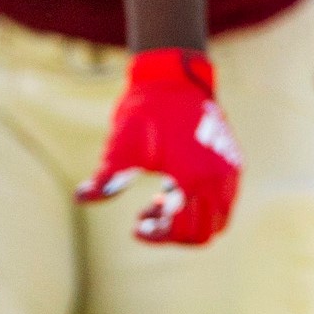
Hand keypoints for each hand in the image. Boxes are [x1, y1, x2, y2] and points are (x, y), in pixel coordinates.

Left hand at [78, 48, 241, 244]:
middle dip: (171, 233)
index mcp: (193, 175)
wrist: (175, 78)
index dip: (157, 235)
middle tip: (143, 219)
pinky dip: (199, 209)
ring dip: (187, 224)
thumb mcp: (122, 145)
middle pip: (202, 231)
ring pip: (216, 221)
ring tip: (155, 206)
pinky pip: (222, 203)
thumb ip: (106, 177)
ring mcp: (229, 172)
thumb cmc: (146, 111)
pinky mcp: (232, 165)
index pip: (181, 227)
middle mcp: (217, 177)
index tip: (136, 228)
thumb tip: (81, 198)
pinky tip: (169, 194)